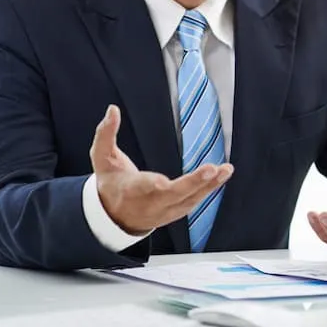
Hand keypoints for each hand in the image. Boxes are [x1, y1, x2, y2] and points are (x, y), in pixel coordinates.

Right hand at [91, 105, 232, 234]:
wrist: (115, 215)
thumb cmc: (111, 182)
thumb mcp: (102, 158)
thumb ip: (105, 133)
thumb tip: (112, 110)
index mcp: (129, 190)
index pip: (141, 188)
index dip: (152, 186)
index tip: (161, 183)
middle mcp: (149, 204)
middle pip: (172, 196)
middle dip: (192, 184)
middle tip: (210, 170)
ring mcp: (165, 211)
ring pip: (189, 200)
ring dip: (209, 186)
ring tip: (225, 170)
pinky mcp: (177, 211)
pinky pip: (195, 201)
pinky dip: (210, 189)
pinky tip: (222, 175)